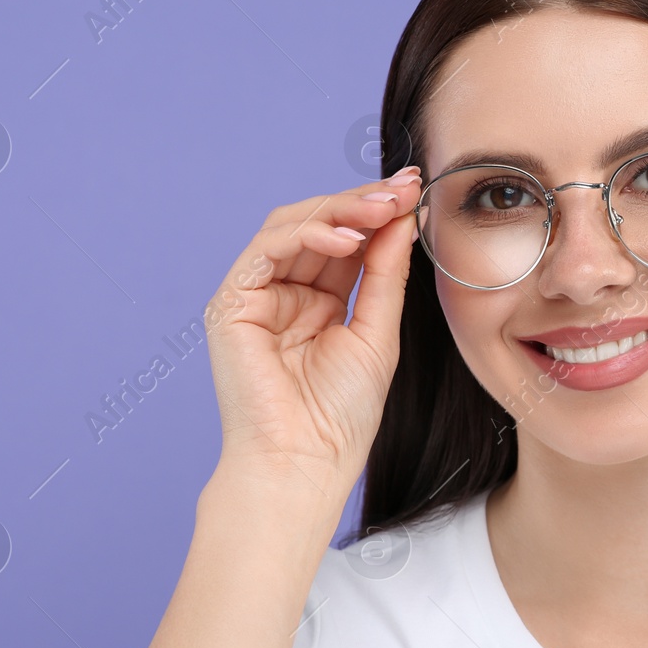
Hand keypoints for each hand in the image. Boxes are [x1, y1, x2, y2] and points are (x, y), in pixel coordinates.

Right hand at [203, 167, 423, 493]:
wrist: (305, 461)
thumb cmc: (340, 415)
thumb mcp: (378, 333)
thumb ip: (386, 274)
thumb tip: (403, 218)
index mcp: (320, 300)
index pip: (347, 239)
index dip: (379, 211)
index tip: (416, 188)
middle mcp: (285, 292)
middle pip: (320, 223)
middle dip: (363, 201)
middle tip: (404, 186)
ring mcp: (256, 295)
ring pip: (292, 225)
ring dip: (340, 210)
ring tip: (382, 206)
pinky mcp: (231, 303)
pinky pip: (267, 250)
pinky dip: (307, 235)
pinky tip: (346, 238)